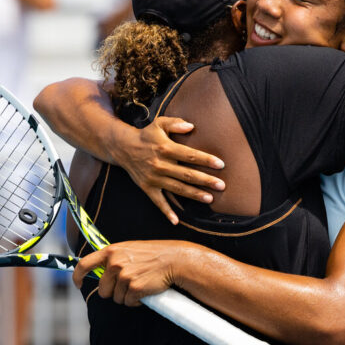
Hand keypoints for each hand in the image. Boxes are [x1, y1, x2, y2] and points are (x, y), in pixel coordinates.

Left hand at [73, 240, 190, 305]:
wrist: (174, 260)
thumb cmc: (154, 255)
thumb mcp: (130, 249)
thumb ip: (114, 258)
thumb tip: (101, 273)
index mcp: (111, 251)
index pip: (84, 264)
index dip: (78, 276)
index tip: (78, 284)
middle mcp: (115, 263)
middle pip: (103, 289)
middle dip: (113, 292)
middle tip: (128, 286)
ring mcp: (124, 276)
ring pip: (116, 298)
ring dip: (127, 297)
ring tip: (140, 285)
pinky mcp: (134, 288)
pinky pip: (129, 302)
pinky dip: (136, 301)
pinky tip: (145, 291)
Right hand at [110, 116, 225, 223]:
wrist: (123, 147)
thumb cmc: (147, 135)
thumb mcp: (159, 124)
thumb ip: (175, 124)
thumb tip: (191, 126)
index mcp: (165, 149)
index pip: (189, 155)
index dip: (205, 160)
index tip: (220, 164)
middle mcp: (160, 165)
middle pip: (186, 174)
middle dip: (205, 180)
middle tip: (222, 185)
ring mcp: (154, 178)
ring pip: (177, 188)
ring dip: (194, 194)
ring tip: (210, 199)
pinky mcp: (147, 188)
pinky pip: (158, 202)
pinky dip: (166, 212)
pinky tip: (176, 221)